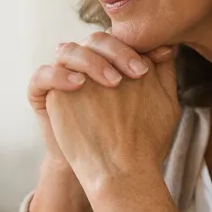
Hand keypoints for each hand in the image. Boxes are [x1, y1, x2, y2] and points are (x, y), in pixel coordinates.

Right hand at [25, 34, 175, 211]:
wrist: (109, 172)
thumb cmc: (135, 136)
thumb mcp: (157, 104)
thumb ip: (162, 74)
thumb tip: (169, 46)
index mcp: (109, 60)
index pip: (119, 39)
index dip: (137, 46)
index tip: (159, 60)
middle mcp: (85, 63)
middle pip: (95, 40)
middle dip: (118, 52)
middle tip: (137, 73)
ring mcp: (62, 75)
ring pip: (68, 50)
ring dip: (91, 62)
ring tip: (112, 82)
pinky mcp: (42, 92)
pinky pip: (42, 74)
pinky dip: (58, 75)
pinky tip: (78, 85)